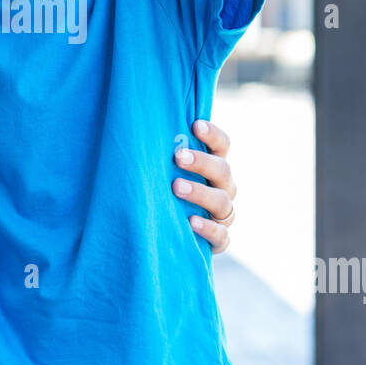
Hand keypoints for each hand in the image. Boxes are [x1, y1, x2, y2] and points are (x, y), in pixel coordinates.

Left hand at [172, 119, 237, 253]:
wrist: (165, 234)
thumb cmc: (163, 191)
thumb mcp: (165, 171)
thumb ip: (164, 153)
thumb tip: (142, 124)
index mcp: (213, 166)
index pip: (222, 145)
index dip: (212, 135)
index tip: (195, 125)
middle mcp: (223, 187)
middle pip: (223, 170)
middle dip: (201, 162)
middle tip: (178, 157)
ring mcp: (223, 215)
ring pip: (222, 201)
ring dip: (200, 193)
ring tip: (177, 187)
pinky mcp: (219, 240)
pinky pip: (222, 235)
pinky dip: (208, 229)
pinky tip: (191, 223)